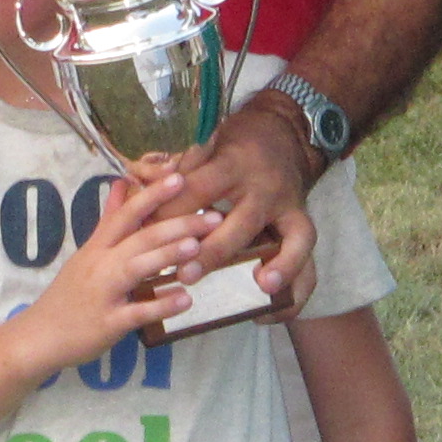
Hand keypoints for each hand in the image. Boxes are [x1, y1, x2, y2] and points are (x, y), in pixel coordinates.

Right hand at [6, 171, 218, 370]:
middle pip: (139, 238)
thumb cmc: (69, 294)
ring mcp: (104, 294)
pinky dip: (161, 305)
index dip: (152, 195)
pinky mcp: (108, 323)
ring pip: (136, 268)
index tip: (179, 177)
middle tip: (213, 217)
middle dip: (176, 225)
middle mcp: (100, 265)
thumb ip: (108, 220)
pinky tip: (186, 299)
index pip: (126, 214)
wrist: (40, 336)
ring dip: (167, 256)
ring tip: (197, 246)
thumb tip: (122, 184)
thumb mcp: (87, 253)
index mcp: (96, 247)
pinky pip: (137, 312)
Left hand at [160, 101, 322, 319]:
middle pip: (242, 223)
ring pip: (290, 239)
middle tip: (184, 274)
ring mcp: (289, 207)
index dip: (174, 211)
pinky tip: (274, 308)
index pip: (200, 189)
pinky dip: (296, 284)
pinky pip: (308, 257)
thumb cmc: (233, 146)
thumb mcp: (207, 147)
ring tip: (260, 286)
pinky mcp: (303, 223)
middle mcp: (264, 188)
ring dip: (277, 265)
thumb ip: (178, 171)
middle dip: (214, 251)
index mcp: (232, 166)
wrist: (283, 133)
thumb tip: (132, 190)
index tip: (148, 231)